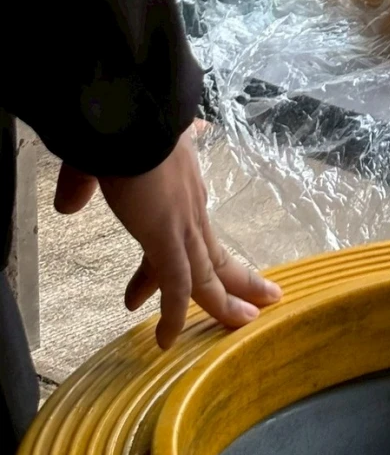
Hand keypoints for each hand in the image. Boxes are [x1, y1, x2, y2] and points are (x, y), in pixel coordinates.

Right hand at [54, 133, 280, 348]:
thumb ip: (84, 182)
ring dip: (224, 301)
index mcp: (178, 186)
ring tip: (243, 323)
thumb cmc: (118, 128)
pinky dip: (174, 315)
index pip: (186, 230)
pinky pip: (178, 287)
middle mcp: (188, 206)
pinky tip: (166, 340)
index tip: (165, 279)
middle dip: (234, 280)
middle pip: (214, 254)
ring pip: (207, 273)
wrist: (129, 114)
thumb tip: (69, 202)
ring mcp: (181, 223)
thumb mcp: (99, 158)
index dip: (184, 257)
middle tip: (255, 303)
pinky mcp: (167, 238)